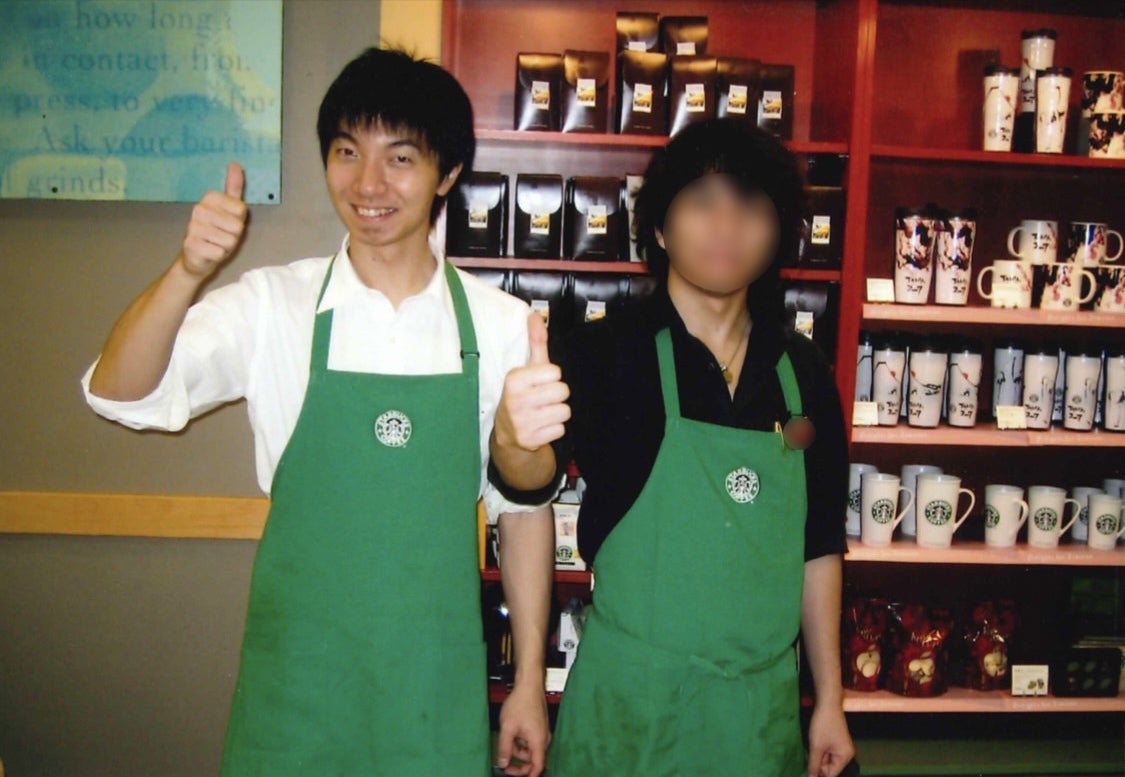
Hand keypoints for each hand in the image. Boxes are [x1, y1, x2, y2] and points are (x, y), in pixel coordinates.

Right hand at [178, 161, 247, 278]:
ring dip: (226, 247)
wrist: (197, 256)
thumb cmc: (217, 232)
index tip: (228, 223)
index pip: (241, 209)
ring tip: (215, 243)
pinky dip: (218, 256)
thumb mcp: (228, 209)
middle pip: (237, 227)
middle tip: (222, 236)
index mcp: (210, 197)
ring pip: (230, 241)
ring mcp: (193, 226)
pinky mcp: (191, 244)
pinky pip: (220, 252)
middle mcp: (199, 209)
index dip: (239, 220)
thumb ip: (234, 187)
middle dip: (234, 236)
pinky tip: (209, 252)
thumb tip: (236, 164)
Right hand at [494, 313, 570, 452]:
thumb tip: (535, 315)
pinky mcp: (530, 440)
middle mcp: (516, 400)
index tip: (540, 383)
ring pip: (564, 411)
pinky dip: (554, 429)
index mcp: (514, 379)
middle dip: (557, 395)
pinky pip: (560, 429)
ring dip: (557, 413)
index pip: (555, 372)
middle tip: (543, 399)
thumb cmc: (522, 395)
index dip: (551, 377)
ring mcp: (522, 422)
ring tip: (543, 413)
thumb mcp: (526, 369)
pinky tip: (542, 426)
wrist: (508, 434)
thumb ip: (535, 342)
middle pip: (563, 391)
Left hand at [495, 681, 549, 775]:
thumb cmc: (521, 702)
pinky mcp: (538, 726)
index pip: (538, 766)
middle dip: (519, 764)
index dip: (529, 775)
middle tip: (506, 765)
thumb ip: (504, 748)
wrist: (528, 684)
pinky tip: (511, 734)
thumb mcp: (508, 728)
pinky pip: (530, 741)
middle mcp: (543, 738)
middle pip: (533, 759)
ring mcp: (541, 732)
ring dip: (518, 751)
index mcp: (539, 741)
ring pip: (530, 750)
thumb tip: (503, 763)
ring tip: (505, 743)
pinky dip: (521, 742)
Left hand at [807, 702, 854, 776]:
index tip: (808, 772)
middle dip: (817, 763)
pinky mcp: (834, 741)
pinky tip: (812, 743)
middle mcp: (845, 754)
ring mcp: (839, 747)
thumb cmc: (823, 724)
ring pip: (825, 759)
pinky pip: (825, 751)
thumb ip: (814, 764)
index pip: (831, 774)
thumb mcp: (816, 746)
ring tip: (810, 746)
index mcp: (845, 757)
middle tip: (808, 753)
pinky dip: (817, 750)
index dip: (819, 774)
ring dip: (815, 756)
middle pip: (828, 767)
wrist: (827, 703)